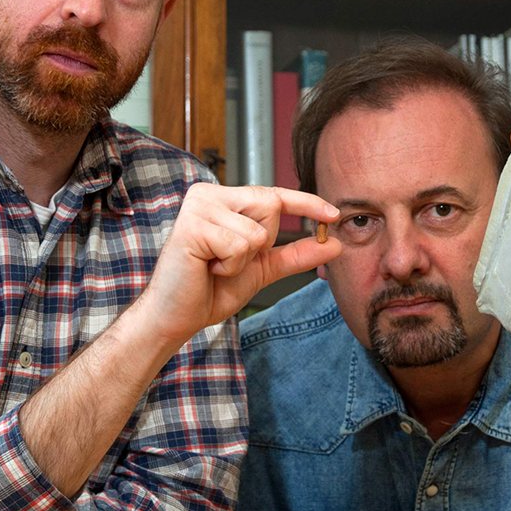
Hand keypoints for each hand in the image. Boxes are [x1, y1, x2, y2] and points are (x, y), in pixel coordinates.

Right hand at [139, 183, 341, 347]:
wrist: (177, 317)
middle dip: (263, 242)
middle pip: (271, 205)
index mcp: (224, 199)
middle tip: (230, 260)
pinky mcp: (191, 225)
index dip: (306, 203)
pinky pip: (239, 245)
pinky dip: (230, 266)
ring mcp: (198, 206)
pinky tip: (207, 269)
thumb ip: (295, 254)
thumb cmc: (210, 290)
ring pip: (257, 231)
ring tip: (215, 266)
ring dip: (244, 260)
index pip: (274, 194)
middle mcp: (209, 194)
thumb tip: (333, 244)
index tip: (333, 214)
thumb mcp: (261, 268)